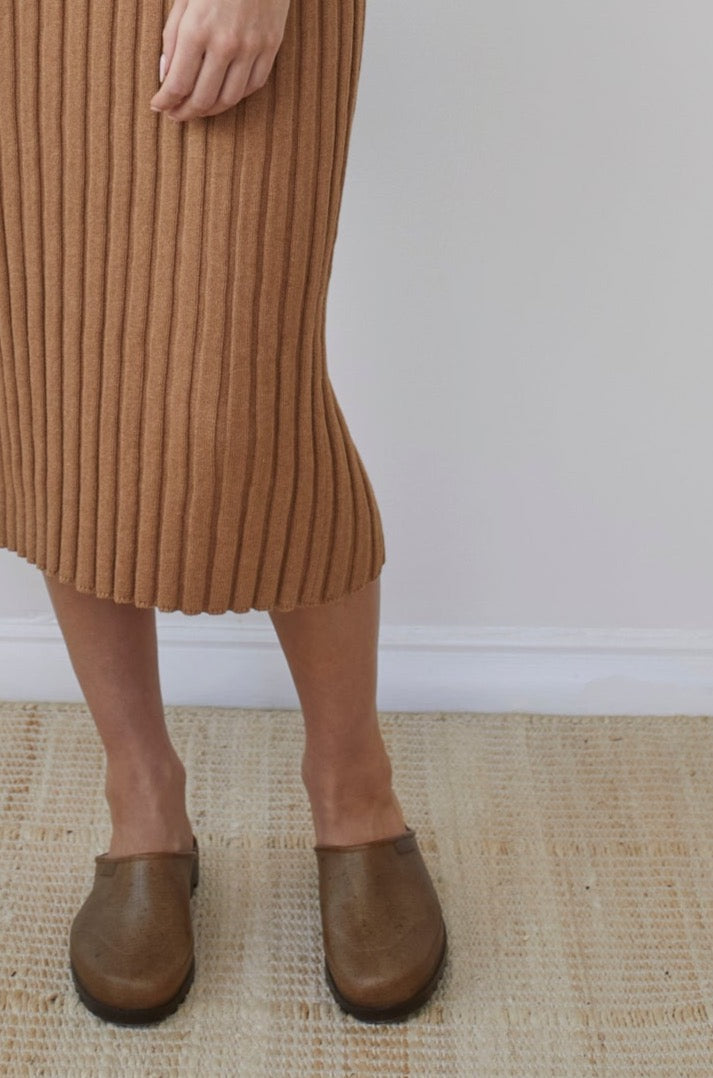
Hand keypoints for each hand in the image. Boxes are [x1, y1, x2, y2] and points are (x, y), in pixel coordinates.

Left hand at [150, 0, 290, 121]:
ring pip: (229, 99)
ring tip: (198, 109)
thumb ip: (172, 40)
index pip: (177, 83)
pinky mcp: (271, 47)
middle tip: (176, 115)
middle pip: (203, 99)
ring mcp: (252, 48)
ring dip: (210, 110)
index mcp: (197, 29)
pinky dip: (235, 95)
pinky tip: (223, 94)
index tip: (158, 106)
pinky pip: (253, 85)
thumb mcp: (184, 1)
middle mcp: (226, 44)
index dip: (165, 101)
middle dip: (185, 112)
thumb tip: (166, 77)